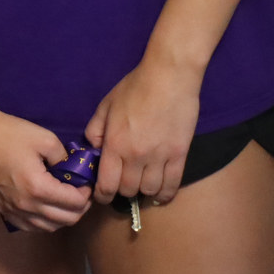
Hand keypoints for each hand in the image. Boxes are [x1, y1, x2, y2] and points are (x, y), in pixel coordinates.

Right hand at [0, 109, 91, 232]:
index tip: (86, 182)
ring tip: (64, 200)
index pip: (76, 203)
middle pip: (66, 220)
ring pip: (49, 227)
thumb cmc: (9, 133)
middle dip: (80, 207)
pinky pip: (30, 227)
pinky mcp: (2, 209)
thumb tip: (72, 171)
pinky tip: (45, 208)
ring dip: (63, 217)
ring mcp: (12, 210)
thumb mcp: (45, 139)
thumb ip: (65, 159)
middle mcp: (26, 206)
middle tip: (80, 192)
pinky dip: (43, 222)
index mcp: (38, 188)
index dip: (87, 193)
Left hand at [86, 54, 201, 205]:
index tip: (101, 196)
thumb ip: (96, 130)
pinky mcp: (179, 155)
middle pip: (128, 190)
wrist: (168, 78)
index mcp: (115, 144)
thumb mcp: (106, 105)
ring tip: (140, 185)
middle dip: (121, 191)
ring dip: (143, 192)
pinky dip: (165, 194)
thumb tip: (94, 149)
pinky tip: (160, 195)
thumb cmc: (134, 88)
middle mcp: (136, 156)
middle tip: (121, 185)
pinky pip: (173, 185)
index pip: (106, 184)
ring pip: (149, 190)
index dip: (102, 195)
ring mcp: (160, 158)